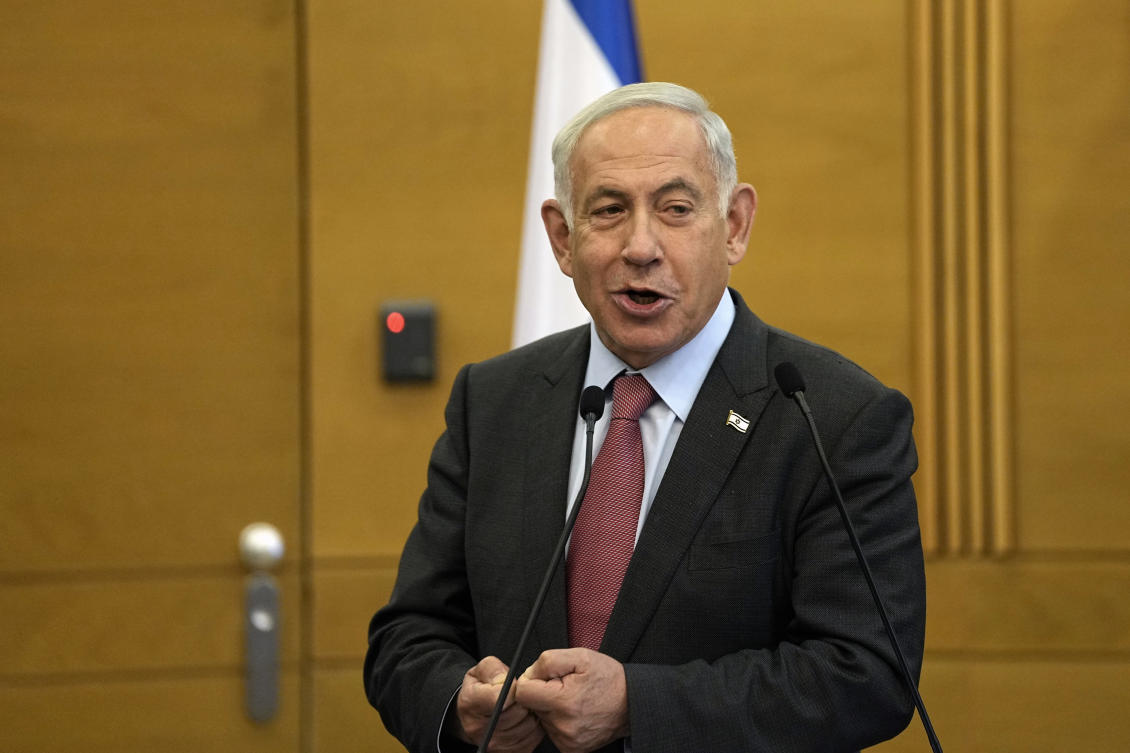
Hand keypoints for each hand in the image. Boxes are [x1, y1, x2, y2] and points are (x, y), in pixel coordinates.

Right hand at [453, 656, 543, 752]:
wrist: (473, 715)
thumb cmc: (479, 690)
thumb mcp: (480, 671)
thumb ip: (492, 669)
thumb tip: (505, 679)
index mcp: (470, 703)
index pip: (498, 697)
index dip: (513, 689)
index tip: (514, 686)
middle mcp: (479, 728)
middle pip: (517, 712)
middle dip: (523, 700)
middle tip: (519, 696)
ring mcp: (493, 744)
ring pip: (528, 725)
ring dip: (530, 713)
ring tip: (521, 707)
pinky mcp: (508, 752)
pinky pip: (533, 737)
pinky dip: (534, 727)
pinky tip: (524, 719)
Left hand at [515, 648, 629, 752]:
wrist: (631, 703)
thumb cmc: (607, 678)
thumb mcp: (579, 656)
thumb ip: (547, 661)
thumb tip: (527, 673)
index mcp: (563, 701)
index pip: (522, 692)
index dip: (531, 680)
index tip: (546, 678)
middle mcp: (563, 725)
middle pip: (531, 706)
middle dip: (543, 693)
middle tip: (565, 687)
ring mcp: (566, 740)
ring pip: (541, 719)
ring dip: (551, 708)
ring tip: (573, 700)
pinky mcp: (570, 748)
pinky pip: (552, 731)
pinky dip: (559, 721)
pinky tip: (575, 713)